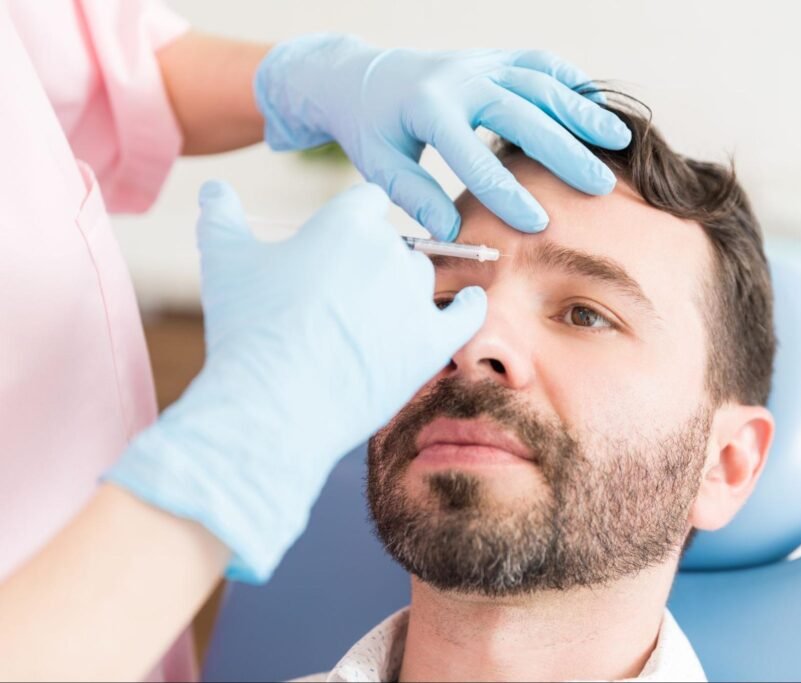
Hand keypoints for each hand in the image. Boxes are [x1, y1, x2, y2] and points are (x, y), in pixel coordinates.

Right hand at [106, 181, 485, 582]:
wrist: (273, 402)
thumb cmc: (248, 328)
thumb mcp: (223, 261)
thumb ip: (221, 216)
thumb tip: (212, 188)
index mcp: (347, 222)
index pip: (366, 201)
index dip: (352, 221)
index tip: (340, 241)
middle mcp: (389, 251)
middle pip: (392, 243)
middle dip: (370, 264)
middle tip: (340, 298)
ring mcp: (414, 298)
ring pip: (420, 279)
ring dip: (402, 292)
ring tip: (369, 321)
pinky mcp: (431, 342)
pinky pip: (466, 315)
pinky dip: (469, 309)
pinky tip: (469, 304)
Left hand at [254, 34, 631, 238]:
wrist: (361, 75)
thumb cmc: (370, 128)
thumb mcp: (378, 164)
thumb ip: (413, 195)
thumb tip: (450, 234)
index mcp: (427, 107)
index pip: (472, 156)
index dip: (505, 193)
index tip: (537, 224)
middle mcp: (460, 79)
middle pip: (521, 114)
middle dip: (563, 152)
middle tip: (599, 185)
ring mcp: (481, 63)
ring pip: (540, 82)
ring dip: (581, 111)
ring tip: (618, 140)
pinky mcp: (493, 57)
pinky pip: (539, 61)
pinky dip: (571, 80)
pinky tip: (598, 104)